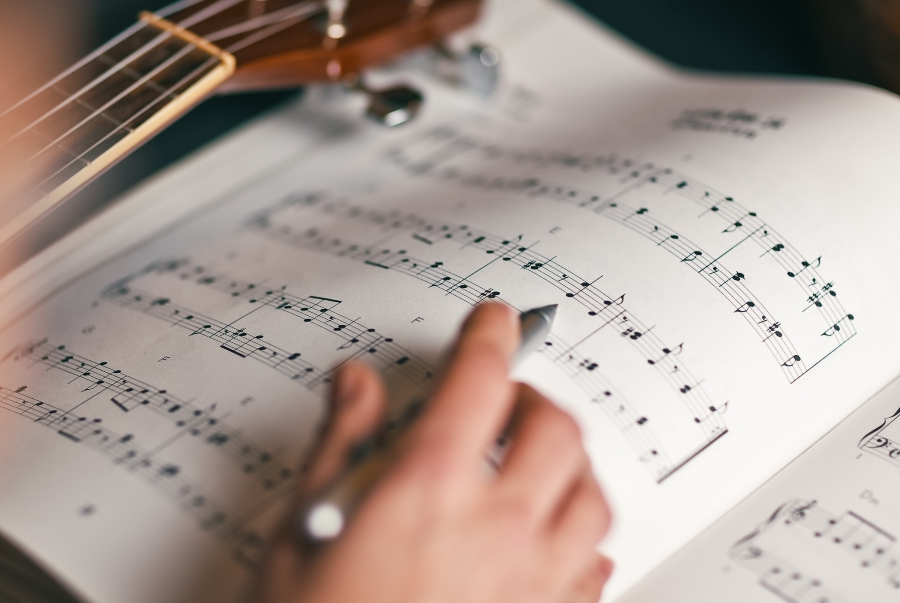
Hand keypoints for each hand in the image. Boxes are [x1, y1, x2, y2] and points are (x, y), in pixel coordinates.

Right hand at [251, 303, 611, 602]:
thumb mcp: (306, 530)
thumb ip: (341, 444)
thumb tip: (356, 386)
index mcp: (427, 492)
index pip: (478, 381)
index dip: (490, 337)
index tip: (495, 322)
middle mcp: (494, 531)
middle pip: (555, 431)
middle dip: (534, 401)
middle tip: (507, 400)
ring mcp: (531, 585)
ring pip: (591, 498)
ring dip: (569, 467)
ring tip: (537, 465)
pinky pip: (593, 569)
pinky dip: (580, 538)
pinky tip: (553, 541)